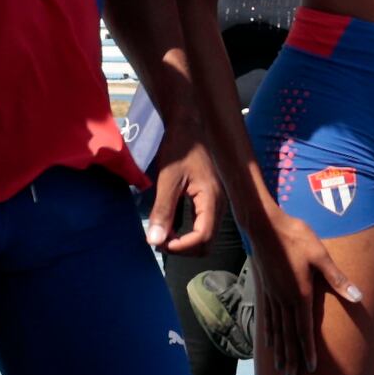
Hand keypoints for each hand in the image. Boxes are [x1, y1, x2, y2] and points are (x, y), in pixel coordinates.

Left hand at [147, 128, 223, 255]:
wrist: (189, 126)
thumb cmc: (179, 149)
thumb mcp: (167, 180)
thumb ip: (163, 211)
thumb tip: (155, 241)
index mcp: (212, 200)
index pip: (202, 238)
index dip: (181, 247)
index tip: (159, 243)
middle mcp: (219, 205)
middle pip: (206, 243)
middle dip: (183, 248)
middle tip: (158, 239)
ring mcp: (216, 203)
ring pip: (205, 237)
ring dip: (184, 242)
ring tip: (162, 233)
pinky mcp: (210, 200)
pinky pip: (202, 225)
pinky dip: (187, 232)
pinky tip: (170, 225)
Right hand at [249, 207, 363, 374]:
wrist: (265, 225)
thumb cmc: (296, 236)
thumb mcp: (321, 255)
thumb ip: (338, 279)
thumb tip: (358, 297)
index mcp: (299, 294)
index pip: (304, 329)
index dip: (308, 351)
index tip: (310, 369)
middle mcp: (284, 300)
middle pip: (288, 335)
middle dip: (291, 358)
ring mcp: (273, 295)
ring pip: (277, 330)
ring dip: (280, 351)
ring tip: (280, 368)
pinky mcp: (266, 288)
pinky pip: (268, 318)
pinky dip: (269, 333)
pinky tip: (269, 341)